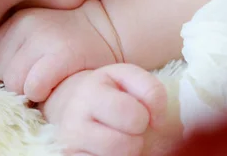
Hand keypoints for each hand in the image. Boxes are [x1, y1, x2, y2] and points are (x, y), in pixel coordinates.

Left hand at [0, 0, 122, 101]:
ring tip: (45, 85)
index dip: (2, 70)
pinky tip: (53, 88)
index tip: (23, 73)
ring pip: (13, 82)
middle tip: (36, 82)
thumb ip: (12, 48)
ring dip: (27, 91)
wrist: (111, 30)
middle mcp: (26, 25)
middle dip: (15, 84)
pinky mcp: (61, 55)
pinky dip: (40, 94)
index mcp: (16, 20)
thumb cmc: (69, 41)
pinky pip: (32, 87)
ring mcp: (43, 38)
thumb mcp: (35, 33)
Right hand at [40, 64, 167, 155]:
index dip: (143, 116)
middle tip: (125, 127)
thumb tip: (157, 122)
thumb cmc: (109, 92)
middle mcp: (73, 118)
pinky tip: (104, 149)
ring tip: (116, 138)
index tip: (135, 111)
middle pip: (127, 145)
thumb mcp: (129, 78)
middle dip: (135, 138)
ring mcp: (68, 144)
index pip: (135, 116)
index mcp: (90, 90)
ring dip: (124, 153)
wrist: (72, 104)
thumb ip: (151, 90)